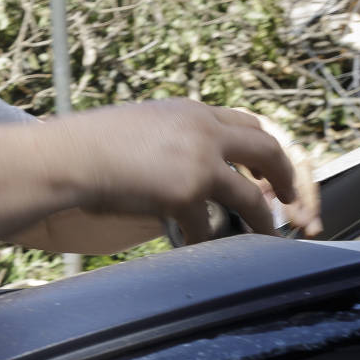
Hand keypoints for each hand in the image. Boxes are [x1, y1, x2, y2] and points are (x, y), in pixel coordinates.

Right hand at [45, 102, 321, 242]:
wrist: (70, 156)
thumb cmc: (91, 145)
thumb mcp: (143, 126)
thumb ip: (173, 137)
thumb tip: (186, 164)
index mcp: (192, 112)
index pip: (246, 124)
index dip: (262, 148)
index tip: (267, 167)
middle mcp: (203, 130)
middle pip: (266, 150)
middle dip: (284, 176)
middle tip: (289, 197)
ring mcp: (199, 160)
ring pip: (251, 195)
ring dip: (264, 219)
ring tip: (269, 237)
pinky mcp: (187, 192)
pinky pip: (208, 226)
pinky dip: (205, 240)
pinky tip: (198, 248)